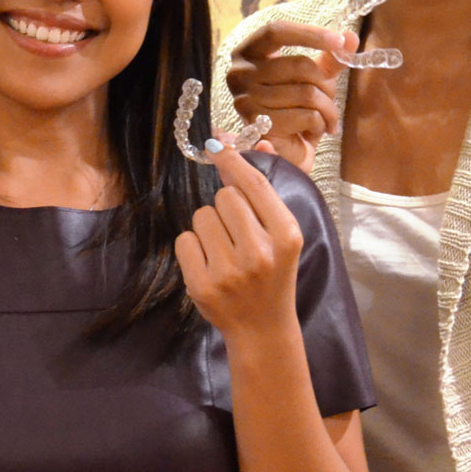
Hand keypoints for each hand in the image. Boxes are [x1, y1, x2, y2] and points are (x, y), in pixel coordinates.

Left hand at [175, 142, 304, 339]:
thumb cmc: (272, 273)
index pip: (254, 184)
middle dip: (225, 208)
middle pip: (224, 196)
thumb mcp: (281, 235)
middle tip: (236, 234)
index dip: (233, 160)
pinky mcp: (203, 286)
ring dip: (208, 228)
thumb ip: (266, 191)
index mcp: (286, 235)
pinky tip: (210, 265)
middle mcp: (260, 252)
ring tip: (225, 251)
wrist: (263, 328)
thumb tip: (255, 143)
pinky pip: (184, 240)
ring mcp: (230, 271)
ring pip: (201, 216)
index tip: (217, 145)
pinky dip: (192, 248)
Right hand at [226, 21, 355, 170]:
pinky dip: (320, 124)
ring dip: (328, 108)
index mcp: (248, 53)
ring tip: (326, 118)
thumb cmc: (294, 109)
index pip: (276, 32)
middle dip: (327, 83)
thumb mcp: (313, 78)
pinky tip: (314, 130)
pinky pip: (306, 116)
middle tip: (331, 97)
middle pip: (299, 65)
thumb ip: (329, 58)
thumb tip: (351, 37)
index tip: (339, 41)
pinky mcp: (258, 126)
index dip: (309, 34)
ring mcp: (245, 100)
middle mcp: (239, 74)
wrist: (283, 152)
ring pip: (307, 93)